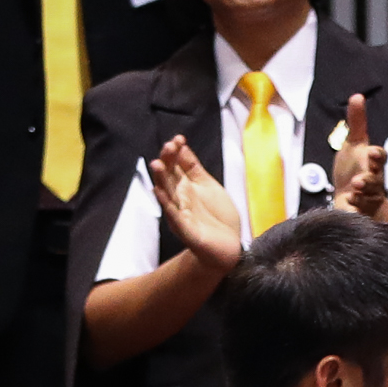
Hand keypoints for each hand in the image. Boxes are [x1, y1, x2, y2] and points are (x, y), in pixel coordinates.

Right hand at [150, 135, 241, 274]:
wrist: (229, 247)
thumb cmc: (219, 218)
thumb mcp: (209, 187)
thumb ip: (195, 169)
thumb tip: (183, 147)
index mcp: (186, 187)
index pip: (176, 165)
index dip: (176, 152)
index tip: (179, 138)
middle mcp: (179, 198)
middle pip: (169, 176)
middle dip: (167, 161)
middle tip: (168, 146)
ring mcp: (180, 213)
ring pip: (167, 194)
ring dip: (161, 179)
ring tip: (157, 164)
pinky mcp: (185, 229)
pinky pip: (173, 216)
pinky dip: (167, 205)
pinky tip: (160, 193)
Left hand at [332, 94, 387, 219]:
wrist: (348, 199)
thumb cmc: (353, 170)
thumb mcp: (353, 144)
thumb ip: (356, 122)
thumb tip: (357, 96)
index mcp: (372, 163)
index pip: (380, 157)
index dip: (378, 156)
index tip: (372, 153)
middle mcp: (374, 180)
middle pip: (377, 179)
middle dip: (371, 178)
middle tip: (361, 178)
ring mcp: (368, 198)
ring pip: (371, 196)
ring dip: (363, 191)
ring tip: (355, 189)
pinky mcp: (361, 213)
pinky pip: (362, 212)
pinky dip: (356, 208)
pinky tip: (349, 203)